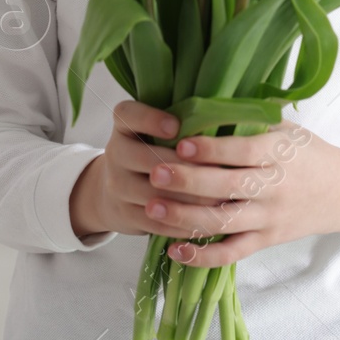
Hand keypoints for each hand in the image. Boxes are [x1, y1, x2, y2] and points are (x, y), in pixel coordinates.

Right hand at [69, 100, 230, 239]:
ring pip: (154, 194)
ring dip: (189, 200)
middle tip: (221, 172)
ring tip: (220, 201)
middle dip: (187, 169)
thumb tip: (224, 118)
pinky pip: (155, 222)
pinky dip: (181, 224)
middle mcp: (115, 152)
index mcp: (125, 124)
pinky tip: (206, 222)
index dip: (151, 120)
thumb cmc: (152, 151)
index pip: (129, 114)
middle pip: (148, 159)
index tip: (176, 127)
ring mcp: (116, 185)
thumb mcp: (157, 130)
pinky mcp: (124, 215)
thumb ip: (183, 122)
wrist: (114, 190)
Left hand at [139, 118, 339, 266]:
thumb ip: (250, 118)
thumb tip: (201, 99)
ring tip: (152, 208)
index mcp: (279, 152)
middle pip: (229, 187)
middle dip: (190, 182)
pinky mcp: (265, 241)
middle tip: (156, 173)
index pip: (243, 151)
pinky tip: (174, 250)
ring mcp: (269, 218)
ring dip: (186, 219)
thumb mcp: (287, 129)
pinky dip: (204, 256)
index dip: (212, 149)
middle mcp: (275, 187)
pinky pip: (232, 253)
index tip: (181, 143)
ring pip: (225, 222)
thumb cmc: (307, 153)